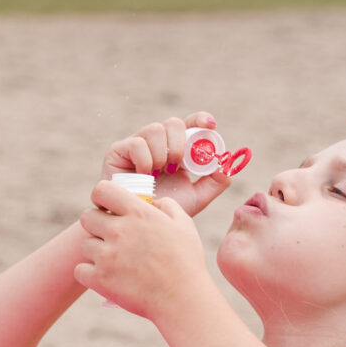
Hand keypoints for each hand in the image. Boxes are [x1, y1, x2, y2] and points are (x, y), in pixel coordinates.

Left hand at [74, 177, 213, 320]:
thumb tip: (150, 202)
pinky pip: (80, 270)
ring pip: (85, 245)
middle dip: (97, 225)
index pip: (101, 190)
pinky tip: (107, 276)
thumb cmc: (186, 262)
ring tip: (116, 261)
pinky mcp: (100, 279)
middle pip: (87, 217)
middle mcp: (119, 230)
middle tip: (112, 238)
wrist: (183, 300)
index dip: (101, 198)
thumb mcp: (184, 225)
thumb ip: (166, 205)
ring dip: (96, 251)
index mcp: (139, 213)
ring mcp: (107, 255)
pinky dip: (89, 274)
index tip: (107, 208)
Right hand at [102, 111, 232, 216]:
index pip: (189, 124)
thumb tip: (227, 164)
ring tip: (159, 174)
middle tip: (178, 165)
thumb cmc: (164, 210)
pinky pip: (137, 143)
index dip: (199, 119)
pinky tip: (144, 176)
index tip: (210, 125)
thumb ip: (216, 181)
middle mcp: (157, 143)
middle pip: (173, 123)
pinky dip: (145, 160)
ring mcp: (137, 145)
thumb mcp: (197, 197)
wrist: (139, 226)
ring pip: (155, 129)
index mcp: (176, 149)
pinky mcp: (118, 151)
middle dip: (180, 144)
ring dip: (163, 154)